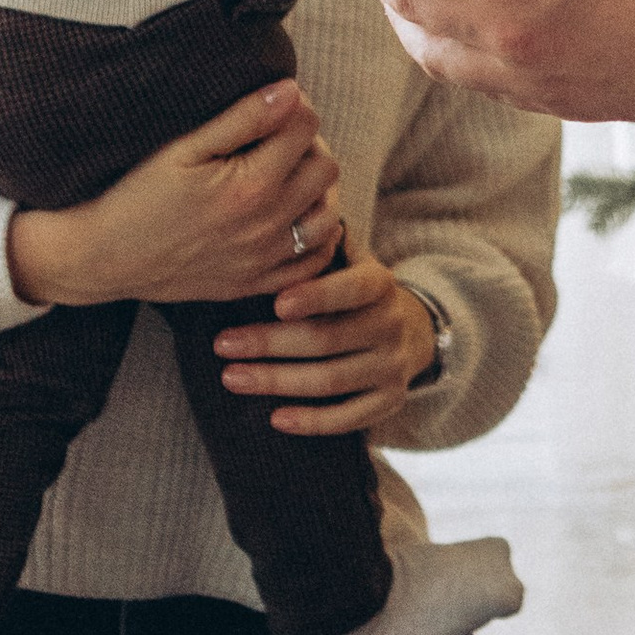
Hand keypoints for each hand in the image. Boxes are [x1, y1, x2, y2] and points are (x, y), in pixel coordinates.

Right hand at [7, 80, 344, 307]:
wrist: (104, 257)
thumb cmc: (136, 196)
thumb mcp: (183, 148)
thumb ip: (243, 118)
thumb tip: (290, 91)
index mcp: (251, 185)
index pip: (306, 128)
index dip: (294, 105)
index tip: (274, 103)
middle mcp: (267, 225)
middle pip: (325, 168)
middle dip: (309, 144)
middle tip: (278, 137)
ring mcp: (265, 259)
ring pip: (328, 215)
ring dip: (316, 190)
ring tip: (286, 175)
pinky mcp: (256, 282)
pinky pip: (314, 262)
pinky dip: (317, 237)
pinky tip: (296, 216)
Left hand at [208, 234, 436, 434]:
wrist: (411, 330)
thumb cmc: (355, 290)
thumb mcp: (349, 259)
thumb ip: (321, 243)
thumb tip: (288, 213)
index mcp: (380, 284)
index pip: (354, 288)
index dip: (318, 296)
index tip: (277, 303)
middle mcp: (391, 325)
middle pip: (328, 339)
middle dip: (271, 343)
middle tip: (223, 345)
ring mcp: (392, 367)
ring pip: (331, 381)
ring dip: (278, 382)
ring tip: (232, 377)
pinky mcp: (390, 401)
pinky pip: (350, 418)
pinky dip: (313, 421)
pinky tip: (276, 419)